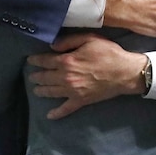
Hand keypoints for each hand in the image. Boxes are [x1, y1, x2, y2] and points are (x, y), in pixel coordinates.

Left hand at [26, 33, 145, 119]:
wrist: (125, 73)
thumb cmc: (108, 53)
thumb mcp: (89, 39)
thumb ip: (69, 41)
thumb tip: (52, 46)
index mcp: (67, 61)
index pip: (45, 61)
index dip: (36, 60)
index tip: (30, 60)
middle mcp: (66, 77)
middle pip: (45, 77)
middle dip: (36, 76)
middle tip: (32, 76)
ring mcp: (72, 91)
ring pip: (51, 92)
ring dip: (41, 91)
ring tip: (36, 90)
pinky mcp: (81, 101)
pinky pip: (65, 109)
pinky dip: (56, 113)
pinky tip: (49, 115)